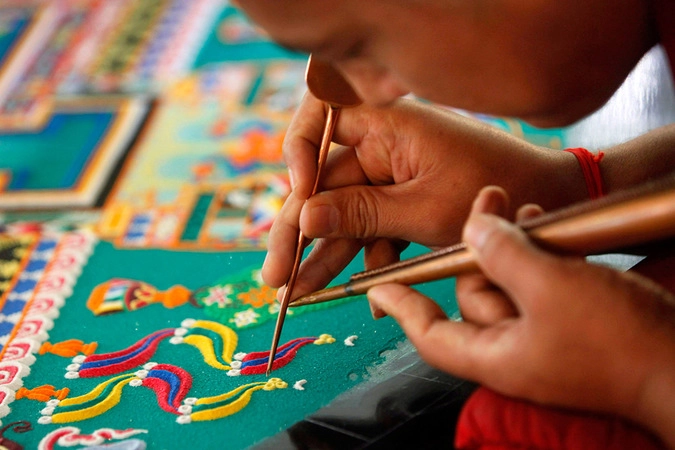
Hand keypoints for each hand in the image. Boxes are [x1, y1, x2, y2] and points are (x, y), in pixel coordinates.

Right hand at [263, 95, 581, 299]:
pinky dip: (368, 260)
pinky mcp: (405, 202)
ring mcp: (393, 176)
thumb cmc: (496, 189)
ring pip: (346, 216)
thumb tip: (304, 217)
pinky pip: (374, 229)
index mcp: (386, 126)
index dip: (297, 162)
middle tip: (276, 274)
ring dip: (325, 257)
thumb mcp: (423, 208)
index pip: (319, 127)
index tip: (294, 204)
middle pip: (325, 187)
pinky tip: (359, 295)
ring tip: (297, 295)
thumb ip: (361, 213)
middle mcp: (383, 146)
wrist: (551, 201)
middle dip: (299, 233)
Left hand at [367, 186, 674, 441]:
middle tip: (487, 202)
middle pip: (473, 294)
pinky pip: (540, 283)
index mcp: (496, 355)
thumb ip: (502, 254)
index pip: (429, 334)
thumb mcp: (549, 287)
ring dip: (511, 244)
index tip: (374, 286)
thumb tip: (472, 226)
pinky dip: (538, 254)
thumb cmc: (615, 339)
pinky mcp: (570, 320)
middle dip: (476, 249)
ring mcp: (544, 333)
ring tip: (520, 205)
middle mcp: (514, 346)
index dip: (401, 307)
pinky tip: (545, 223)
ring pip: (509, 282)